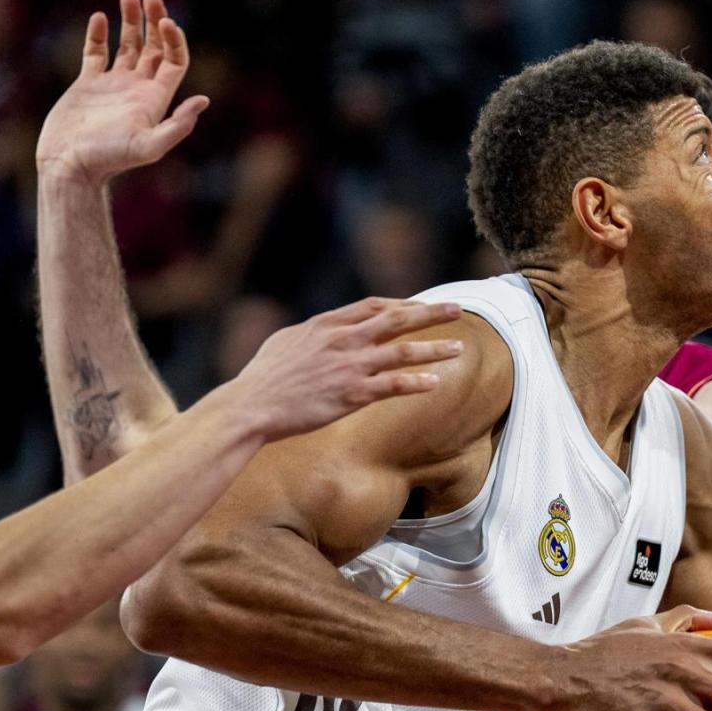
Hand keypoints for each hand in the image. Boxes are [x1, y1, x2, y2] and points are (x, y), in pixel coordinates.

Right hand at [36, 0, 207, 184]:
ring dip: (131, 21)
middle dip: (156, 21)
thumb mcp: (148, 146)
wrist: (70, 166)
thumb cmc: (108, 159)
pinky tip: (99, 18)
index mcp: (154, 99)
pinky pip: (96, 52)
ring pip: (127, 45)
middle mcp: (137, 89)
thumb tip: (203, 101)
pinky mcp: (88, 85)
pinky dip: (97, 34)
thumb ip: (177, 126)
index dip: (174, 39)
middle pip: (154, 47)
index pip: (174, 60)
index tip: (165, 21)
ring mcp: (113, 85)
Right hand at [221, 297, 463, 440]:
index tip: (419, 308)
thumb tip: (323, 332)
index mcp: (327, 324)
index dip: (401, 305)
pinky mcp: (352, 394)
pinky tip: (435, 382)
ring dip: (434, 348)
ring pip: (403, 351)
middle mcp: (343, 339)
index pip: (373, 306)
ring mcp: (350, 366)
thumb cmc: (263, 378)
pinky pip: (394, 386)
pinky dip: (417, 382)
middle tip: (457, 309)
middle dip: (431, 313)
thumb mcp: (286, 342)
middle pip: (397, 319)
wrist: (253, 405)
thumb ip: (311, 334)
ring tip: (459, 348)